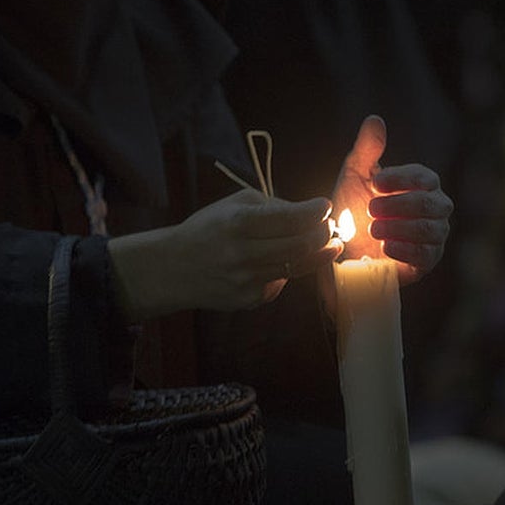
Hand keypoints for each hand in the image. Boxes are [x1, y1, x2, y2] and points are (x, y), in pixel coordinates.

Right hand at [108, 189, 340, 320]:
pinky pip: (282, 282)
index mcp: (238, 223)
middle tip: (329, 226)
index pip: (291, 218)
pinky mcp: (250, 299)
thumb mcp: (234, 205)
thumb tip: (313, 214)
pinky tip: (277, 261)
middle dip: (323, 232)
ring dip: (319, 252)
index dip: (316, 211)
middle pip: (302, 244)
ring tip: (330, 243)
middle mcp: (243, 254)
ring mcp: (247, 280)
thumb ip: (273, 206)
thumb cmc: (209, 229)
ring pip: (298, 266)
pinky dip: (286, 269)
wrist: (174, 268)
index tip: (325, 205)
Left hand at [332, 116, 452, 285]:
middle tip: (370, 209)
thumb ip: (367, 149)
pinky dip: (405, 250)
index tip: (375, 184)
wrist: (344, 250)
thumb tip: (375, 119)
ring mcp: (435, 236)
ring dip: (399, 228)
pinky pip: (426, 255)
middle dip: (398, 205)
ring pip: (430, 229)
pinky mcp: (427, 262)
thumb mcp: (354, 176)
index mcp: (423, 185)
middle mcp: (436, 209)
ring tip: (373, 229)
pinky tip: (385, 247)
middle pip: (430, 203)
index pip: (424, 177)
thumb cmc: (353, 209)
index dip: (401, 179)